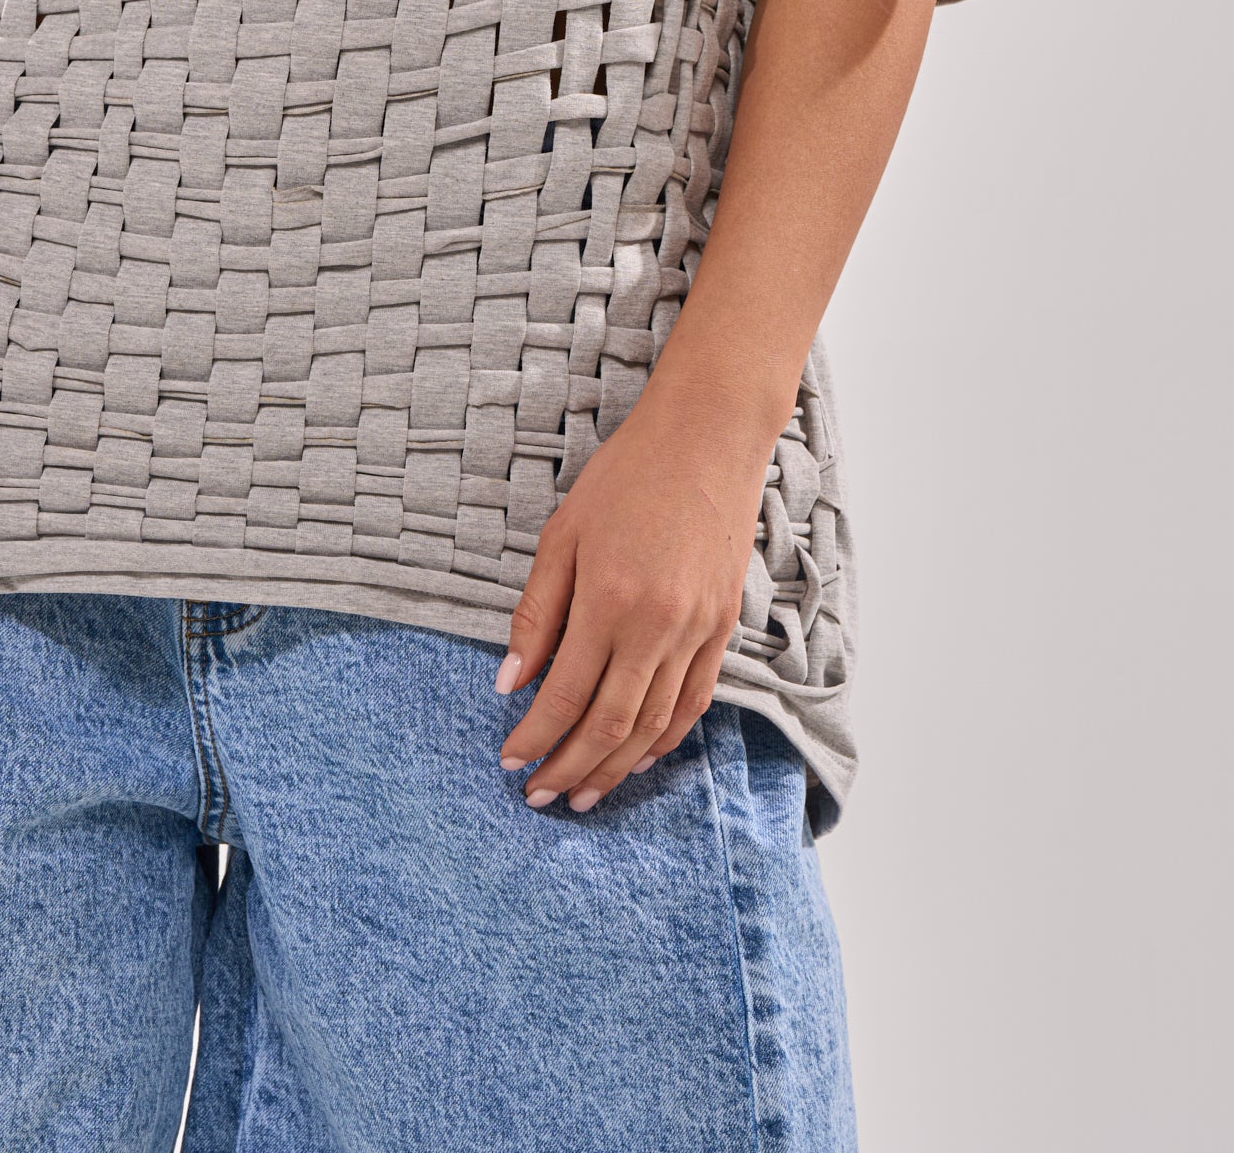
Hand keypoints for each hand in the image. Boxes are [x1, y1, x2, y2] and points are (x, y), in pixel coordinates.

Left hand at [494, 374, 777, 811]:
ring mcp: (698, 631)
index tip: (509, 762)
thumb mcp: (564, 534)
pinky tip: (640, 757)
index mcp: (611, 601)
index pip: (565, 696)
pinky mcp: (724, 626)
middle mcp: (658, 627)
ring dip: (615, 769)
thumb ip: (537, 614)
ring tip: (583, 795)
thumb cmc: (627, 476)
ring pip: (653, 726)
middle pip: (609, 726)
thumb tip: (509, 684)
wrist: (708, 437)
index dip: (535, 738)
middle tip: (537, 796)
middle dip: (568, 769)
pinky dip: (665, 739)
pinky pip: (694, 702)